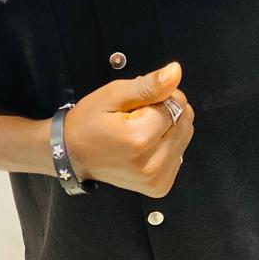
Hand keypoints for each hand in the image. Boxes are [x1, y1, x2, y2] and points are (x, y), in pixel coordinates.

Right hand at [62, 61, 194, 196]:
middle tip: (138, 115)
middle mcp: (152, 164)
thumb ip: (148, 85)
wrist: (73, 155)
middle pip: (185, 121)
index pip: (176, 105)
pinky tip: (145, 144)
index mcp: (139, 139)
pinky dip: (166, 143)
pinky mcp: (160, 186)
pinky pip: (179, 153)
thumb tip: (175, 72)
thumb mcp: (113, 94)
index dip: (159, 96)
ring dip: (168, 127)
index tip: (138, 103)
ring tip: (140, 129)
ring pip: (185, 136)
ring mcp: (157, 179)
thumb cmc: (88, 122)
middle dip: (166, 111)